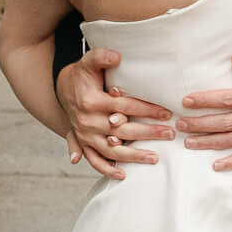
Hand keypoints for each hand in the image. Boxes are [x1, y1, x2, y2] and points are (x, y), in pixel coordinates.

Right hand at [55, 52, 172, 179]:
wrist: (62, 89)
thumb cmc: (82, 75)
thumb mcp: (89, 61)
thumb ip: (102, 57)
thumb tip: (117, 56)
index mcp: (91, 102)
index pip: (124, 107)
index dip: (146, 109)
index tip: (166, 112)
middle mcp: (87, 121)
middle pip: (122, 131)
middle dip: (147, 133)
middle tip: (170, 134)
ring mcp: (85, 135)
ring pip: (110, 150)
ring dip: (132, 157)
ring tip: (155, 158)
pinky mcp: (82, 143)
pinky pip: (93, 160)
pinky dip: (106, 169)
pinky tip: (122, 175)